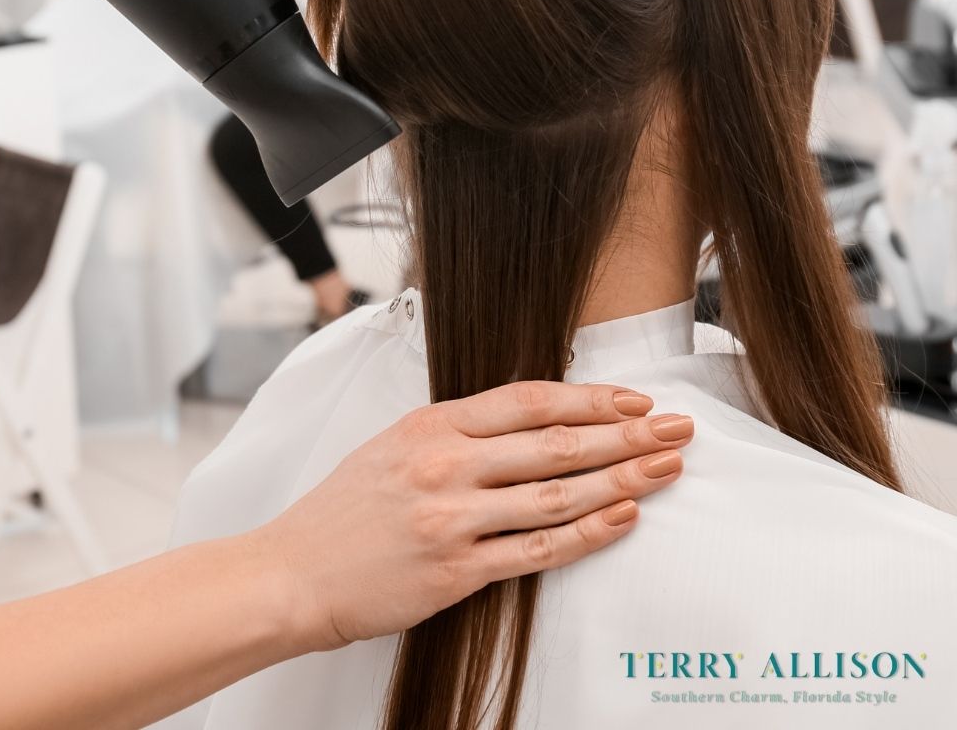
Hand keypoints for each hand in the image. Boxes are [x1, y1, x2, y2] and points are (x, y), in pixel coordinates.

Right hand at [254, 380, 693, 651]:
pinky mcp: (455, 572)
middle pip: (555, 444)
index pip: (528, 400)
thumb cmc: (343, 508)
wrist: (293, 571)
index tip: (634, 398)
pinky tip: (623, 519)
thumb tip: (529, 424)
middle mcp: (445, 465)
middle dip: (625, 432)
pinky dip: (586, 534)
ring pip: (556, 495)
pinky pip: (535, 551)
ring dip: (620, 480)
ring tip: (665, 468)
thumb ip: (457, 432)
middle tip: (675, 427)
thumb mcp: (393, 444)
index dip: (590, 398)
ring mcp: (451, 518)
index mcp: (431, 425)